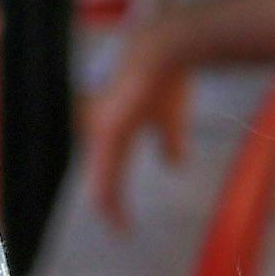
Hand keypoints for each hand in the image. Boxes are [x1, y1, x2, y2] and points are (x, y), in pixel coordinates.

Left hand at [82, 17, 190, 230]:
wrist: (168, 47)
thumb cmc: (169, 77)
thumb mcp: (171, 117)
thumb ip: (170, 142)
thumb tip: (175, 166)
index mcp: (111, 124)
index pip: (107, 166)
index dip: (114, 192)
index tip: (125, 216)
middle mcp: (99, 126)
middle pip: (100, 176)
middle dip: (109, 203)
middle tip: (120, 227)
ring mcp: (100, 128)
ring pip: (100, 178)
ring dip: (110, 204)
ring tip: (119, 226)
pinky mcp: (108, 128)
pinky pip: (105, 172)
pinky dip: (110, 197)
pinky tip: (115, 213)